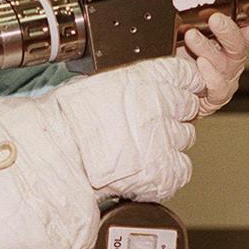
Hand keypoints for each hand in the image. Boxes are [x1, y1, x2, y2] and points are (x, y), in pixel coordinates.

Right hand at [49, 57, 203, 201]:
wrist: (59, 153)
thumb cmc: (68, 119)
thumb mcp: (100, 83)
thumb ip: (132, 82)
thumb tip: (144, 87)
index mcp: (147, 78)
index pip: (187, 76)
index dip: (181, 87)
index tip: (173, 94)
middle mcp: (162, 105)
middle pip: (188, 108)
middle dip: (173, 115)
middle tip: (149, 125)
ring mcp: (166, 139)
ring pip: (185, 138)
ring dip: (169, 143)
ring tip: (141, 150)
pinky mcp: (166, 171)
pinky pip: (181, 169)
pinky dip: (168, 172)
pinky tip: (147, 169)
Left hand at [181, 14, 248, 115]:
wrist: (173, 89)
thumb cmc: (183, 59)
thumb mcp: (187, 36)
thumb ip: (195, 23)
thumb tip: (191, 6)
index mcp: (230, 43)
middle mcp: (232, 60)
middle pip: (237, 45)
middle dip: (227, 30)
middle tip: (215, 19)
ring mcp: (226, 78)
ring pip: (224, 63)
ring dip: (206, 47)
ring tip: (191, 36)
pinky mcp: (217, 96)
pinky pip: (218, 85)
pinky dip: (209, 74)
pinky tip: (200, 64)